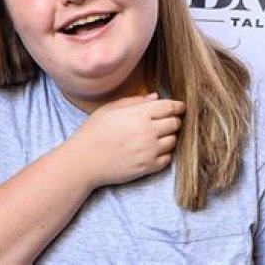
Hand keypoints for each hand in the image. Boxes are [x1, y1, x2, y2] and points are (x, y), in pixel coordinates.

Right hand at [67, 93, 185, 188]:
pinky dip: (164, 153)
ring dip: (169, 136)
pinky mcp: (148, 167)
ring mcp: (149, 151)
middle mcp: (148, 132)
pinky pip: (168, 158)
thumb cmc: (94, 131)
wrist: (84, 161)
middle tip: (167, 120)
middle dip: (174, 120)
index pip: (169, 107)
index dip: (178, 106)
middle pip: (175, 123)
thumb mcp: (110, 109)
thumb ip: (135, 101)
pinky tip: (153, 149)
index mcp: (139, 114)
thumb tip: (155, 97)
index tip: (180, 107)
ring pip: (173, 140)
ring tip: (157, 135)